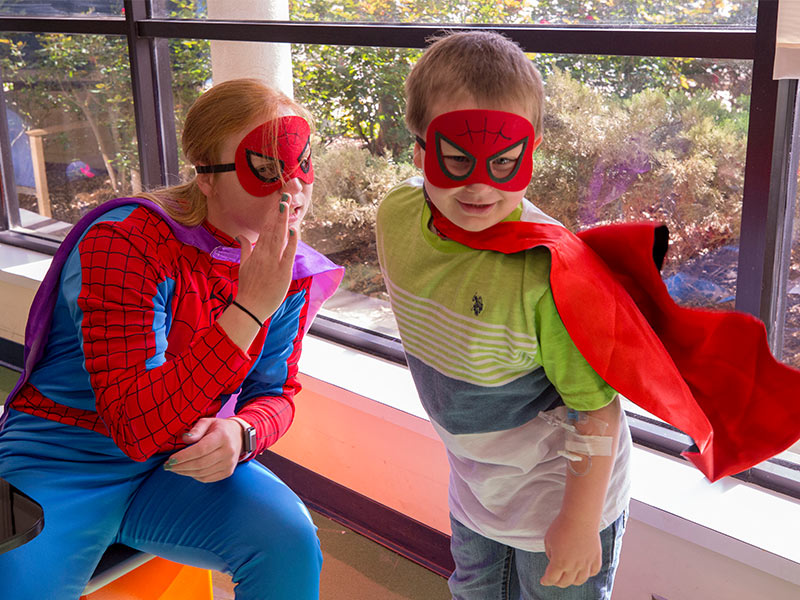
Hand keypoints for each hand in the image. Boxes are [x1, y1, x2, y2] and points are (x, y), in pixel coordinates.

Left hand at [163, 417, 242, 482]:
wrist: (239, 436)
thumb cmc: (219, 428)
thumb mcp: (207, 422)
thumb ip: (196, 430)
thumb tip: (185, 439)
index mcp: (222, 437)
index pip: (200, 450)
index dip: (183, 457)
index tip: (170, 459)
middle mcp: (228, 452)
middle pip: (200, 464)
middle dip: (181, 466)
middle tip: (168, 466)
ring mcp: (229, 464)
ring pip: (202, 473)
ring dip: (185, 472)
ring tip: (175, 468)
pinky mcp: (228, 472)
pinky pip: (207, 478)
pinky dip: (194, 476)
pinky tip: (187, 471)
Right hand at [236, 196, 298, 322]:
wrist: (250, 308)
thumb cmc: (247, 288)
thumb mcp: (243, 266)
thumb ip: (245, 249)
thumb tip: (241, 236)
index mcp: (256, 252)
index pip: (264, 228)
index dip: (270, 214)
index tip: (275, 200)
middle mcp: (264, 254)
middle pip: (272, 229)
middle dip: (278, 211)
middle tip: (283, 194)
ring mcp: (274, 262)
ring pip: (279, 237)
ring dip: (283, 220)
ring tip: (287, 204)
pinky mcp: (283, 272)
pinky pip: (289, 253)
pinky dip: (292, 241)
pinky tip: (294, 229)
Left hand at [540, 512, 601, 587]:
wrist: (580, 517)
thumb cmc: (561, 526)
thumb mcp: (548, 540)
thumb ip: (550, 554)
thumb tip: (554, 560)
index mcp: (559, 563)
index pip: (551, 579)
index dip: (546, 581)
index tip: (543, 581)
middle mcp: (573, 567)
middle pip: (565, 582)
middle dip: (557, 582)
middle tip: (554, 579)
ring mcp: (586, 563)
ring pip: (580, 580)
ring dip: (572, 581)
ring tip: (569, 577)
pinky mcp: (596, 558)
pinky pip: (593, 572)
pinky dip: (588, 574)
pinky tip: (583, 570)